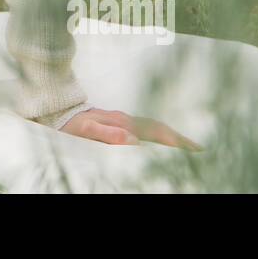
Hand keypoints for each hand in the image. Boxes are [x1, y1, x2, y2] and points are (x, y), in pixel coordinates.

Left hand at [58, 107, 203, 149]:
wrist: (58, 109)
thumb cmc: (71, 123)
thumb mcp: (86, 130)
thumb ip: (108, 134)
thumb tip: (133, 140)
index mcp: (123, 123)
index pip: (155, 132)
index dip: (176, 141)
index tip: (193, 149)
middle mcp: (126, 120)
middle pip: (159, 129)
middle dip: (179, 139)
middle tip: (199, 149)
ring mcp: (123, 120)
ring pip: (153, 128)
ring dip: (171, 137)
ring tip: (187, 146)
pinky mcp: (119, 122)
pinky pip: (144, 128)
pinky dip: (158, 135)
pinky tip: (161, 140)